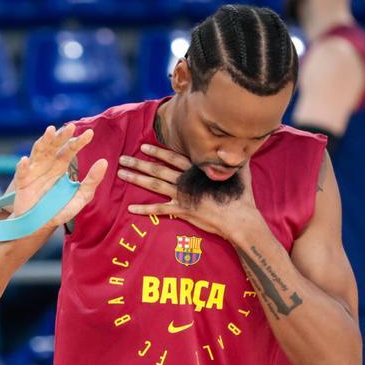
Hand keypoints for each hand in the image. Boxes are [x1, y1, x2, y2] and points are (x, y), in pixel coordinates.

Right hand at [9, 124, 106, 231]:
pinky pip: (22, 173)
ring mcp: (34, 172)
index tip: (90, 134)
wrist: (40, 224)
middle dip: (62, 136)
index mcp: (61, 165)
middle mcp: (47, 164)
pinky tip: (25, 160)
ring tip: (50, 131)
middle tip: (71, 127)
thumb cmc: (59, 209)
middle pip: (54, 145)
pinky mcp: (22, 183)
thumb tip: (104, 162)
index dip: (79, 141)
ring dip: (43, 141)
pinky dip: (22, 166)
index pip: (70, 149)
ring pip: (38, 152)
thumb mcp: (81, 197)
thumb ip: (92, 181)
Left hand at [117, 143, 260, 240]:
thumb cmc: (240, 195)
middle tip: (123, 158)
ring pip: (155, 185)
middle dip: (139, 163)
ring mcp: (182, 196)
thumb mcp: (239, 172)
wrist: (239, 218)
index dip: (157, 151)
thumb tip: (242, 148)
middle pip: (158, 169)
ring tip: (122, 174)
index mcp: (197, 170)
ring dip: (137, 179)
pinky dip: (144, 209)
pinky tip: (130, 208)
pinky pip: (159, 210)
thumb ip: (235, 159)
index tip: (143, 146)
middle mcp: (186, 181)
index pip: (173, 157)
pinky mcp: (182, 211)